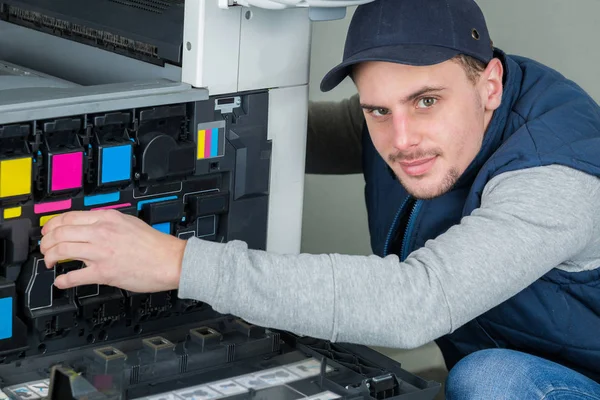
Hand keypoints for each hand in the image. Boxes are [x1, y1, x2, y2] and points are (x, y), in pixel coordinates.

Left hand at [40, 209, 186, 292]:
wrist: (171, 260)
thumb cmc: (156, 245)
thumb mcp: (129, 222)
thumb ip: (109, 223)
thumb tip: (90, 227)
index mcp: (108, 218)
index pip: (69, 217)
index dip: (52, 225)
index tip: (48, 231)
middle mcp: (101, 232)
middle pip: (60, 232)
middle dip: (47, 242)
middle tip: (45, 248)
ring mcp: (101, 252)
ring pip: (62, 250)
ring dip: (50, 257)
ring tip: (51, 262)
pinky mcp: (104, 272)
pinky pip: (74, 276)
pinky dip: (63, 280)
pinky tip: (61, 281)